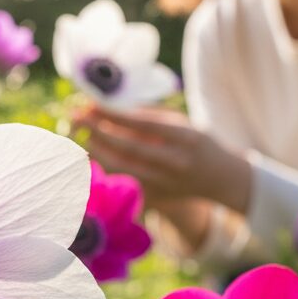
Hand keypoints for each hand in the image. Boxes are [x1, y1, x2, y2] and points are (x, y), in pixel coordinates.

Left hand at [73, 103, 250, 213]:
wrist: (220, 179)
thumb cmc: (197, 142)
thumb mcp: (182, 122)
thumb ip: (148, 115)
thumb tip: (108, 106)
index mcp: (186, 137)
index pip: (143, 123)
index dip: (114, 113)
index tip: (91, 103)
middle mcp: (175, 162)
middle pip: (128, 146)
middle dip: (98, 129)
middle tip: (76, 116)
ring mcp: (165, 182)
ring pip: (120, 166)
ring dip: (96, 147)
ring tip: (80, 131)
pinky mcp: (155, 195)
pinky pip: (122, 177)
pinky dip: (105, 162)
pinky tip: (93, 149)